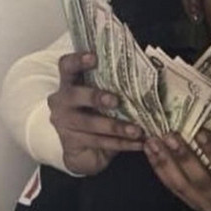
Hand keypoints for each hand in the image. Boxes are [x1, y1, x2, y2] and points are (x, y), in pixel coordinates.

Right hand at [48, 52, 143, 174]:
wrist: (84, 153)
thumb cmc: (98, 118)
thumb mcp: (103, 102)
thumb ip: (114, 90)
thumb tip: (148, 82)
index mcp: (70, 85)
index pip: (67, 66)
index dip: (78, 60)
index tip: (94, 57)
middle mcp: (62, 102)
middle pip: (74, 94)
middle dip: (95, 97)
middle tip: (115, 100)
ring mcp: (64, 123)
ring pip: (89, 123)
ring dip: (115, 126)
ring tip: (136, 131)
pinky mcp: (71, 143)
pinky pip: (99, 142)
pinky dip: (121, 143)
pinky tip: (138, 143)